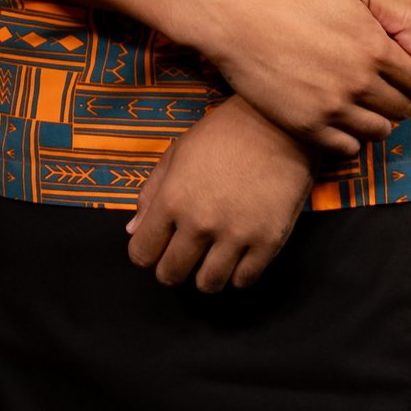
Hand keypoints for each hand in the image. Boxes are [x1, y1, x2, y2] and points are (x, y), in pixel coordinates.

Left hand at [127, 95, 314, 290]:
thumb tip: (133, 231)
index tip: (156, 247)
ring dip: (204, 276)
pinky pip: (244, 281)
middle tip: (182, 255)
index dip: (145, 253)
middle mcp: (200, 223)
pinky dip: (236, 275)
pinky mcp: (268, 242)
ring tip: (210, 258)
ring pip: (208, 285)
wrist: (277, 125)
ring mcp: (235, 235)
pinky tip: (236, 257)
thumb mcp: (176, 154)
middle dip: (171, 268)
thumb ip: (150, 194)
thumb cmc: (221, 135)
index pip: (142, 253)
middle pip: (172, 274)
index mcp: (172, 199)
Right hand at [198, 0, 410, 154]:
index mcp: (375, 48)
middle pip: (403, 110)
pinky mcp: (306, 126)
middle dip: (396, 97)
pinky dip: (349, 137)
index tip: (398, 71)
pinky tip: (337, 116)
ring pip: (379, 132)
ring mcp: (331, 108)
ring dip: (376, 119)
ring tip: (357, 101)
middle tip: (375, 84)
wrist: (235, 17)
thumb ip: (400, 16)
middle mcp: (358, 83)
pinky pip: (347, 148)